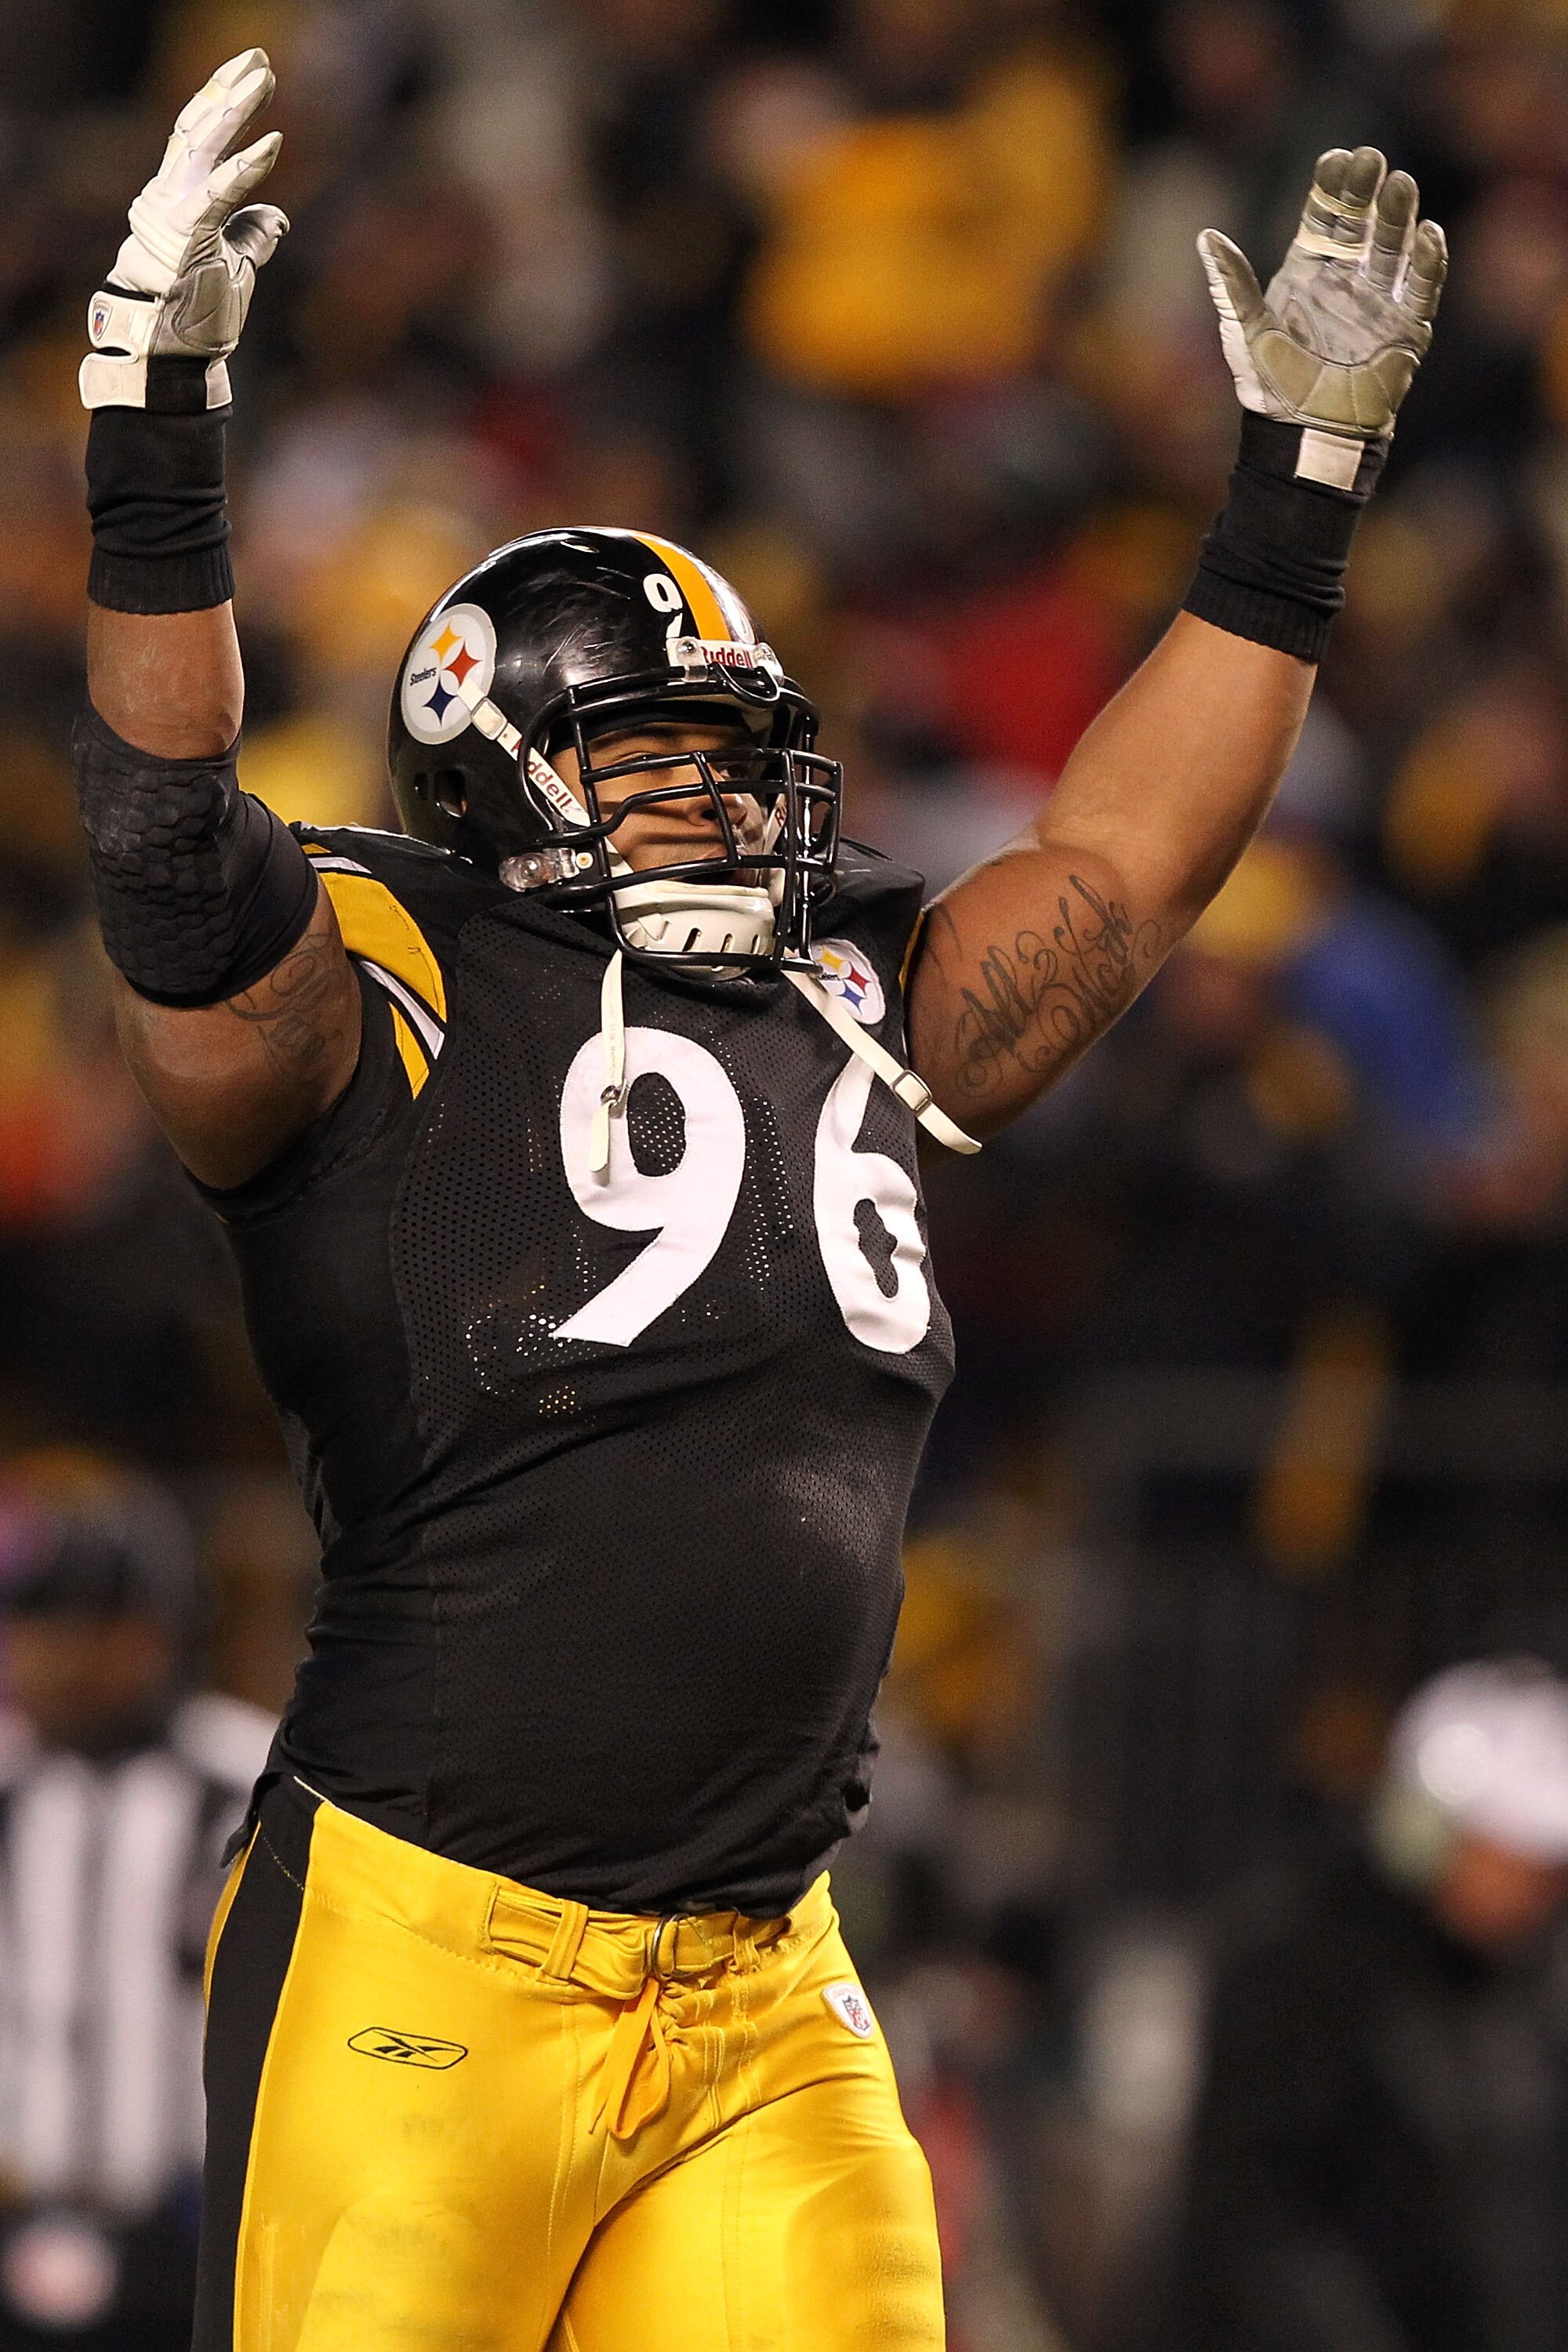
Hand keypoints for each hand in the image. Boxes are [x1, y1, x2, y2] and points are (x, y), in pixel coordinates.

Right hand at [80, 49, 287, 411]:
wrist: (173, 350)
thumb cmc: (197, 311)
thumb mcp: (237, 266)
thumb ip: (253, 235)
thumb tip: (276, 215)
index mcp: (179, 198)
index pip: (201, 136)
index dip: (224, 101)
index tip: (253, 76)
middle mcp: (170, 194)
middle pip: (198, 125)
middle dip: (228, 88)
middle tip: (260, 60)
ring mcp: (174, 211)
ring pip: (202, 142)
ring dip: (233, 108)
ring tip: (263, 78)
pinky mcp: (188, 234)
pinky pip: (221, 193)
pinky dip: (246, 167)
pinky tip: (273, 143)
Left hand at [1200, 147, 1446, 482]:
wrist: (1305, 435)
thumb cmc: (1271, 387)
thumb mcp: (1245, 333)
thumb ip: (1230, 284)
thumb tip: (1206, 236)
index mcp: (1307, 273)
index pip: (1323, 218)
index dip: (1331, 188)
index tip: (1337, 158)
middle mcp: (1345, 280)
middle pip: (1361, 224)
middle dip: (1367, 192)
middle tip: (1373, 159)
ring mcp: (1377, 301)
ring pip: (1392, 247)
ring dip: (1398, 216)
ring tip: (1401, 185)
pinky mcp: (1405, 328)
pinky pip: (1420, 288)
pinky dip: (1427, 262)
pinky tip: (1428, 234)